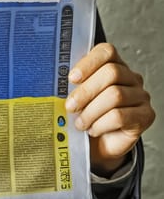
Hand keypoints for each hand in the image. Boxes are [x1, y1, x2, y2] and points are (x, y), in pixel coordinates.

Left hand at [65, 43, 154, 175]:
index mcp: (112, 66)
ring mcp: (140, 96)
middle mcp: (130, 78)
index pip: (106, 52)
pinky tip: (93, 129)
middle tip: (70, 106)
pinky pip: (121, 116)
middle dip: (85, 91)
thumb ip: (69, 87)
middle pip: (111, 73)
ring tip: (80, 123)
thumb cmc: (85, 118)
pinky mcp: (146, 115)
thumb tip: (53, 83)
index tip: (71, 78)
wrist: (97, 146)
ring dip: (91, 112)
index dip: (88, 63)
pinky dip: (101, 124)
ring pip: (115, 95)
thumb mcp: (74, 99)